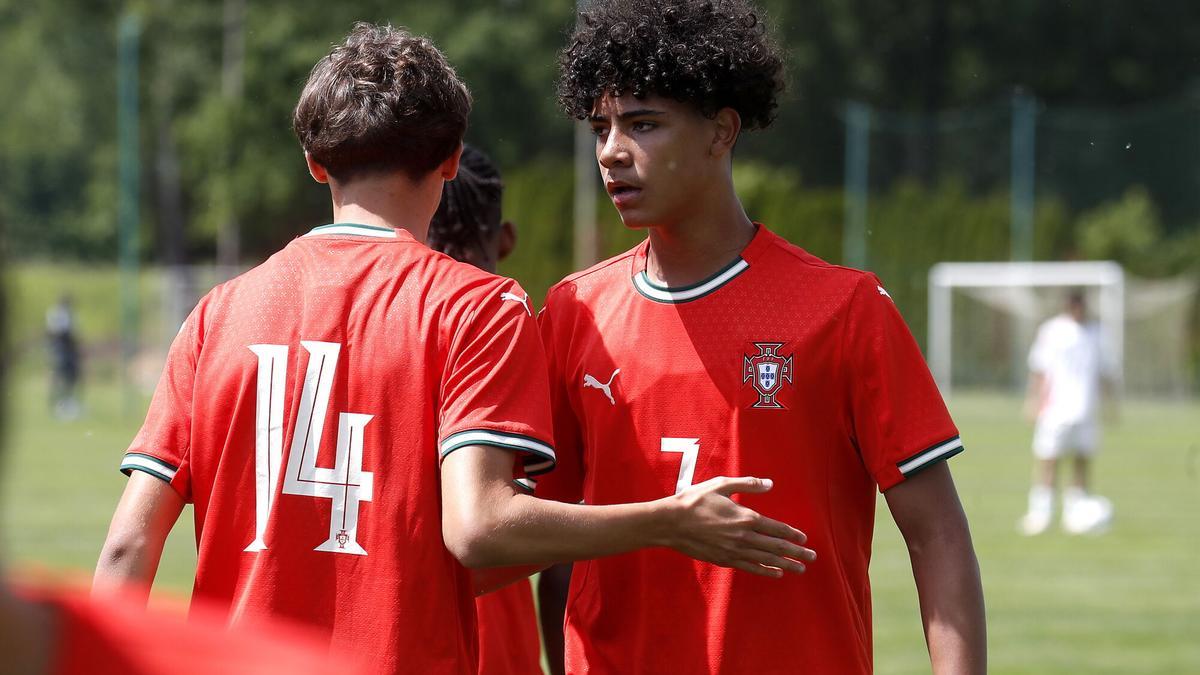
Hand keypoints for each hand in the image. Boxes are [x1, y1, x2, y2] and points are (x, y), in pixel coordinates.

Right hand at [659, 476, 815, 577]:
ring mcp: (734, 550)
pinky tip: (776, 573)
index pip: (776, 528)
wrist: (671, 523)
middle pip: (776, 547)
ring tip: (800, 569)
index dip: (792, 534)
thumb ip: (747, 484)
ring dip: (785, 564)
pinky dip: (765, 570)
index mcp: (745, 517)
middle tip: (812, 558)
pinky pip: (750, 567)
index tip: (804, 539)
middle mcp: (743, 536)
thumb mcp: (721, 485)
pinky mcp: (724, 559)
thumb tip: (770, 484)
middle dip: (796, 553)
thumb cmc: (695, 501)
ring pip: (766, 559)